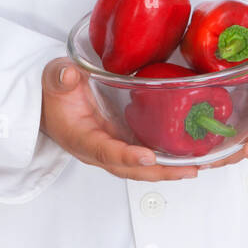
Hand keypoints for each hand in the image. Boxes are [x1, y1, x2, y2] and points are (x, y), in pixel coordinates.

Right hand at [40, 58, 198, 181]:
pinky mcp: (122, 143)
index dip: (127, 156)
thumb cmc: (54, 94)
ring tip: (196, 167)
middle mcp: (98, 151)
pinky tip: (186, 157)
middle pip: (130, 168)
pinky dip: (165, 160)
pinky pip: (144, 157)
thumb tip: (68, 75)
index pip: (105, 151)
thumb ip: (60, 78)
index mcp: (81, 138)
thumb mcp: (54, 79)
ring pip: (141, 167)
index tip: (148, 156)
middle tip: (188, 169)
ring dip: (167, 170)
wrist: (51, 103)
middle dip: (160, 172)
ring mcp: (112, 149)